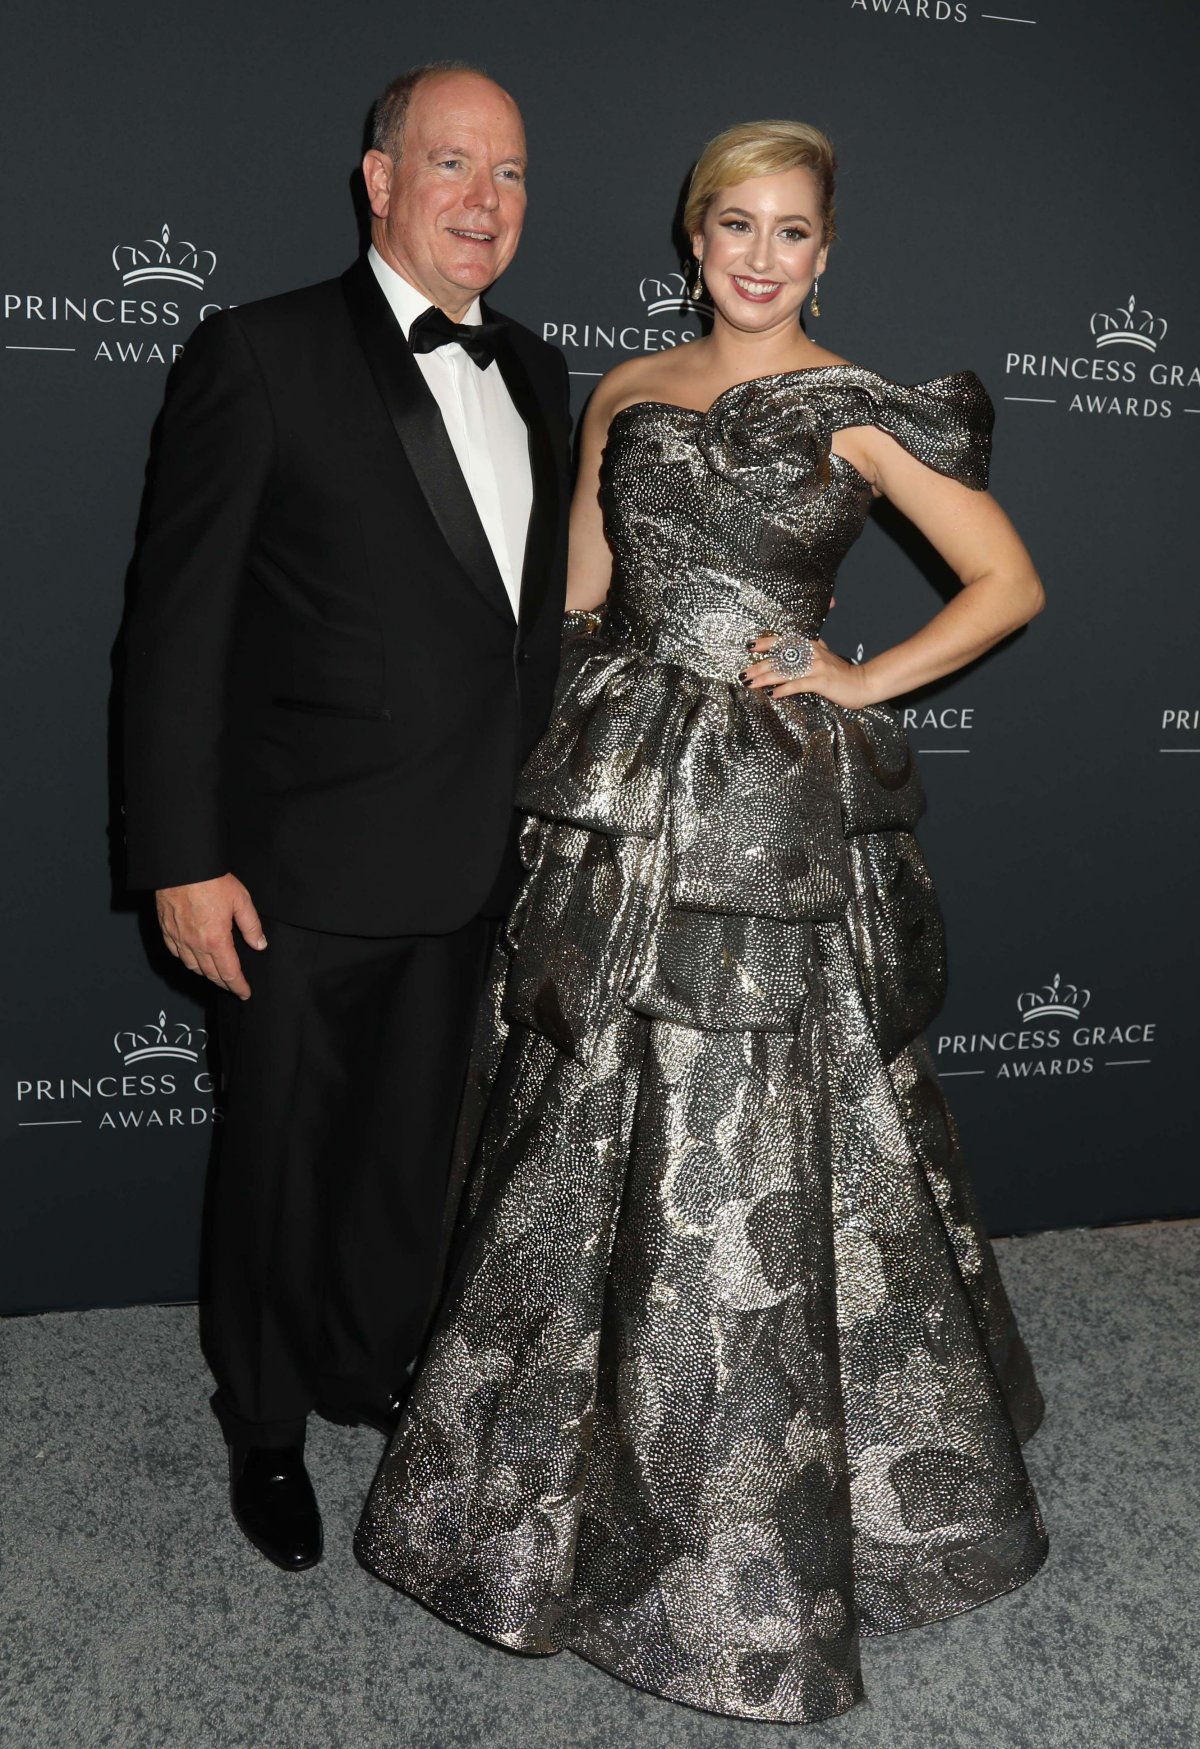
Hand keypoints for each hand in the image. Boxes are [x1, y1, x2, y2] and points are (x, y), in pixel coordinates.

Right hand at [156, 874, 266, 1000]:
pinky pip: (176, 954)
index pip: (229, 972)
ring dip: (206, 974)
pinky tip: (192, 960)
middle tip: (233, 987)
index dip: (238, 986)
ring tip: (216, 976)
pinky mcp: (167, 930)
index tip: (245, 993)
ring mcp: (178, 938)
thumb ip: (251, 926)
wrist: (181, 866)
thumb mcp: (241, 900)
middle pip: (211, 973)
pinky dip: (187, 961)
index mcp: (216, 940)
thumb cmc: (211, 880)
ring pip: (192, 966)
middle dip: (224, 983)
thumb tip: (259, 944)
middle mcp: (195, 944)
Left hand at [741, 631, 875, 709]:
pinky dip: (784, 690)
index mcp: (810, 646)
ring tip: (751, 684)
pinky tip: (773, 695)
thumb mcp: (823, 657)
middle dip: (758, 667)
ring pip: (785, 671)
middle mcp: (811, 653)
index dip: (765, 643)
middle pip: (779, 658)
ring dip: (765, 678)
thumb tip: (789, 655)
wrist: (862, 683)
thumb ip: (808, 653)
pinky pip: (798, 685)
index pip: (784, 641)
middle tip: (743, 674)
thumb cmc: (840, 674)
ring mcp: (816, 667)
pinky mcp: (821, 681)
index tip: (749, 647)